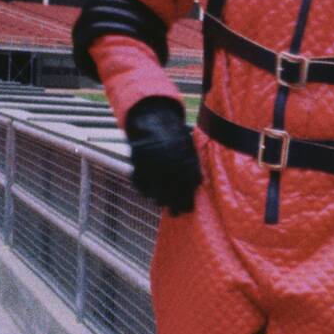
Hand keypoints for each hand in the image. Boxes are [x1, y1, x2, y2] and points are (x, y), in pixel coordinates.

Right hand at [124, 97, 201, 214]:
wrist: (153, 120)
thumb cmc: (176, 136)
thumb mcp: (189, 148)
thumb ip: (193, 166)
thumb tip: (198, 185)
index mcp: (180, 157)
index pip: (184, 186)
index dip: (186, 200)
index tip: (188, 210)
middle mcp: (164, 162)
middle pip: (169, 192)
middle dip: (174, 205)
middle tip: (176, 213)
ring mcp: (148, 163)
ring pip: (153, 189)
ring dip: (160, 199)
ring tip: (164, 204)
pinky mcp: (135, 162)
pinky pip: (139, 182)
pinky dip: (144, 189)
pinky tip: (151, 194)